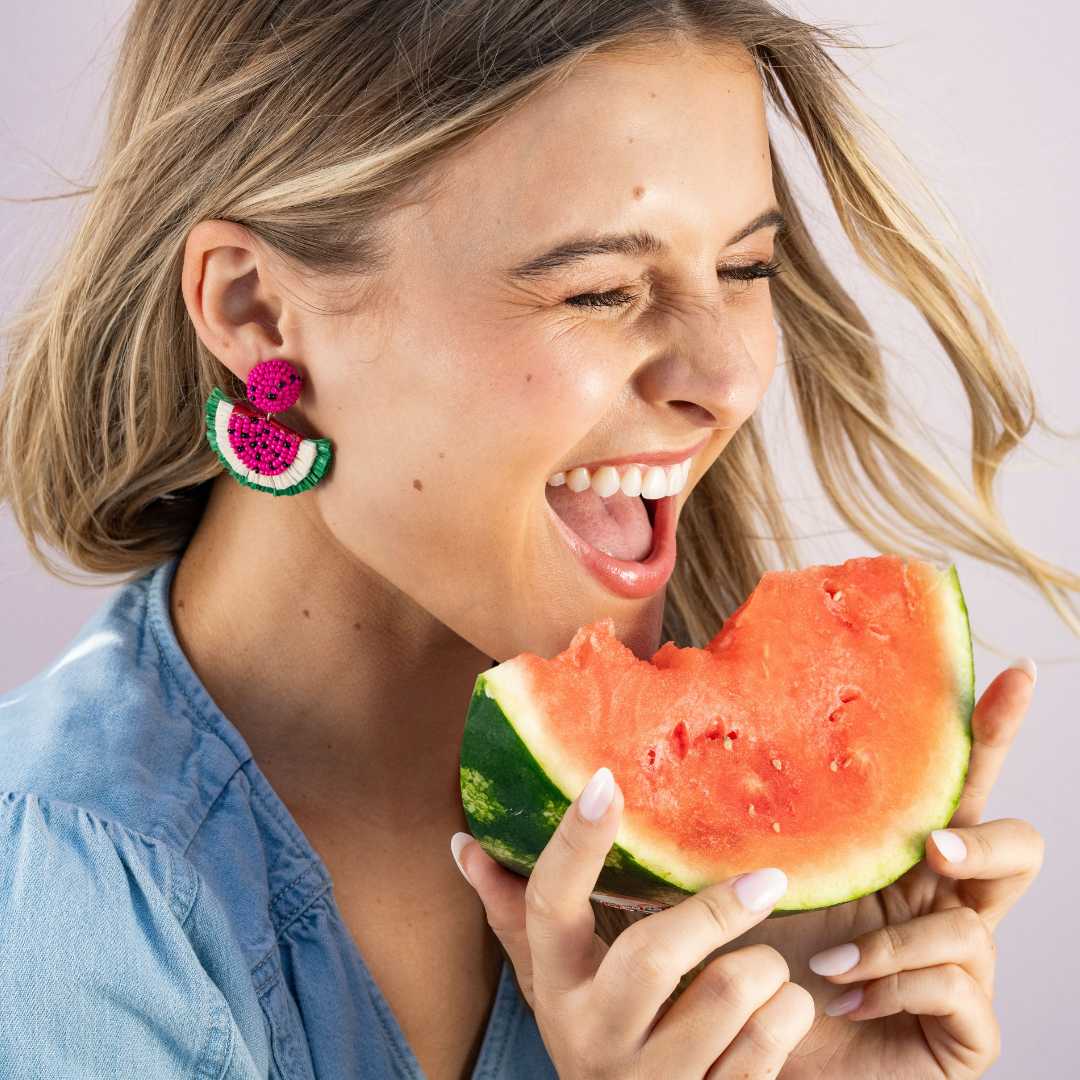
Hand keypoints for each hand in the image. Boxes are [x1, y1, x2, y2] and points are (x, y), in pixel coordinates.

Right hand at [452, 767, 815, 1077]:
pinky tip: (774, 1010)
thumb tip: (463, 844)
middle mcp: (597, 1038)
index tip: (604, 780)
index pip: (549, 906)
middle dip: (719, 911)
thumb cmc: (598, 1040)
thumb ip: (515, 916)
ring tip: (762, 964)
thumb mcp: (554, 986)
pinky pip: (769, 1041)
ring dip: (765, 966)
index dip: (575, 842)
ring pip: (731, 992)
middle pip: (655, 953)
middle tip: (765, 882)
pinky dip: (786, 1011)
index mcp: (557, 991)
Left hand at [726, 661, 1043, 1078]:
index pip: (948, 781)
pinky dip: (894, 984)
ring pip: (979, 921)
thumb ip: (715, 824)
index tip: (1015, 672)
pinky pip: (956, 986)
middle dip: (989, 835)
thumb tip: (636, 761)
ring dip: (901, 938)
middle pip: (1009, 842)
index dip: (986, 730)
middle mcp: (934, 900)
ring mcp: (956, 962)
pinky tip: (843, 993)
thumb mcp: (734, 878)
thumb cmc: (748, 965)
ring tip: (834, 954)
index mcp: (892, 855)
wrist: (750, 1058)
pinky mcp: (963, 1025)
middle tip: (937, 844)